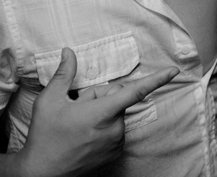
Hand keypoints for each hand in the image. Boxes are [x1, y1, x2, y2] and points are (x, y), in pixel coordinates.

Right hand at [18, 47, 177, 176]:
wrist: (42, 172)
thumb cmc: (45, 136)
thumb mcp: (50, 100)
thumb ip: (65, 73)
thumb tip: (69, 52)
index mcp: (102, 113)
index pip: (135, 92)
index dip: (157, 80)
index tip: (174, 71)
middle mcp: (115, 129)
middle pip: (117, 99)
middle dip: (100, 97)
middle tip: (77, 107)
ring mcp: (116, 143)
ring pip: (116, 115)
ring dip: (102, 113)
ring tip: (79, 124)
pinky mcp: (115, 154)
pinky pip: (116, 130)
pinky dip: (104, 128)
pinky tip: (84, 135)